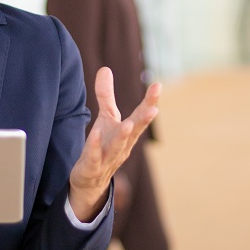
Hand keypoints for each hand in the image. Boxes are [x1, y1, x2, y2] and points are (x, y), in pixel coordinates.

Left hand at [68, 67, 160, 221]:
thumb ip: (106, 95)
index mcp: (128, 132)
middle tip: (154, 108)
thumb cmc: (103, 145)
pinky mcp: (92, 167)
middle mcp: (123, 145)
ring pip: (118, 147)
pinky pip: (94, 157)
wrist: (91, 180)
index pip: (141, 115)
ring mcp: (109, 158)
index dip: (150, 101)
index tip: (158, 85)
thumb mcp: (106, 119)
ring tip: (128, 124)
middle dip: (144, 119)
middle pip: (135, 131)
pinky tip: (96, 134)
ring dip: (124, 136)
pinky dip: (96, 146)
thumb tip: (105, 68)